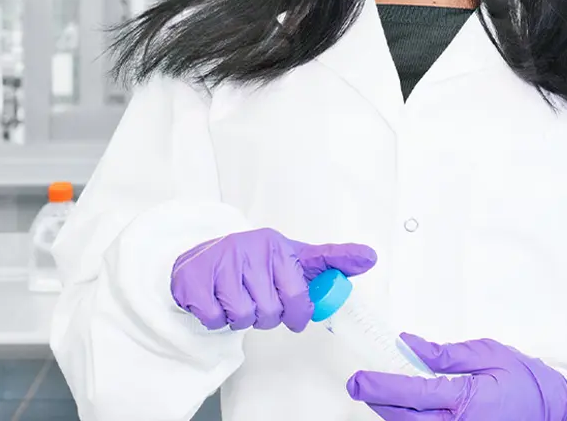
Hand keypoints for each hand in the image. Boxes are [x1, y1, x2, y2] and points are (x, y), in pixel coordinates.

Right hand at [170, 228, 375, 332]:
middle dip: (270, 315)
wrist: (200, 260)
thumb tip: (368, 258)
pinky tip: (217, 301)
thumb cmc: (250, 263)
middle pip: (276, 308)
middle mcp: (255, 249)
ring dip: (242, 318)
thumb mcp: (288, 259)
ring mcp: (225, 261)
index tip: (350, 271)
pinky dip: (217, 319)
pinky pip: (217, 318)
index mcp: (280, 246)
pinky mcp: (197, 279)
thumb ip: (324, 264)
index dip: (324, 280)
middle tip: (261, 304)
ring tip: (238, 300)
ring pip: (247, 316)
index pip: (311, 270)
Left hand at [347, 334, 566, 420]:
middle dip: (378, 401)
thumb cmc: (521, 379)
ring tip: (377, 390)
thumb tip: (410, 346)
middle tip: (359, 383)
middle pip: (405, 418)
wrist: (546, 405)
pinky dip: (408, 420)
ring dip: (391, 411)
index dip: (383, 386)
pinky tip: (401, 406)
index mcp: (467, 401)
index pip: (415, 394)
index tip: (360, 379)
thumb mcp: (484, 354)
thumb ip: (444, 354)